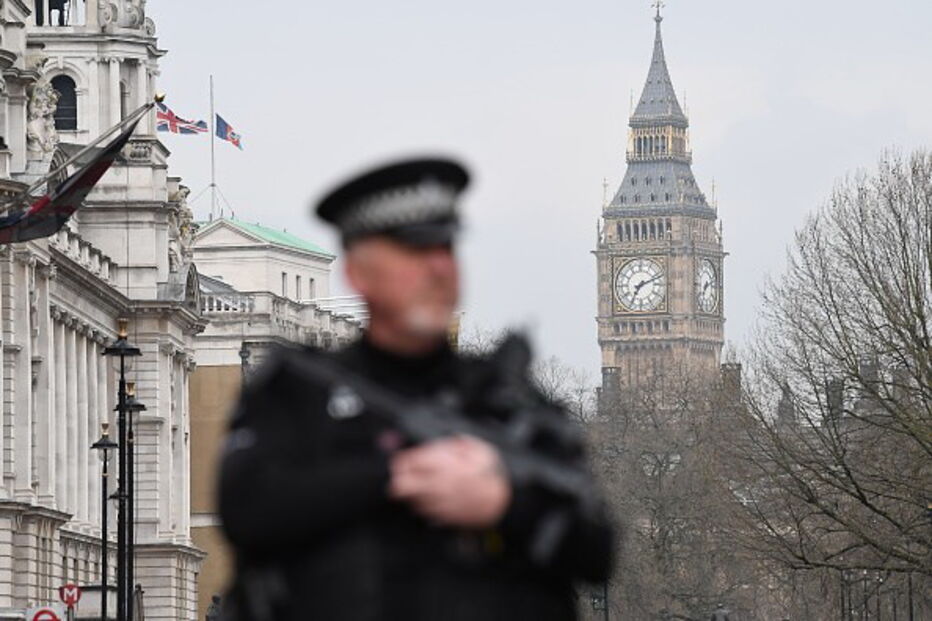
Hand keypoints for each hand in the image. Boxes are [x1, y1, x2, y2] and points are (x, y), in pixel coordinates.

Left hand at [388, 435, 511, 527]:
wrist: (503, 502)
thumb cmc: (492, 475)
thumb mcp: (478, 448)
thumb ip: (456, 443)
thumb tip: (444, 442)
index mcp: (444, 464)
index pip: (408, 462)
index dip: (402, 460)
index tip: (403, 460)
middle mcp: (437, 485)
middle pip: (400, 485)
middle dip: (398, 478)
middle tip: (403, 474)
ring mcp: (438, 502)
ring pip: (409, 499)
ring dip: (411, 492)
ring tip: (422, 485)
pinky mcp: (442, 516)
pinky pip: (422, 511)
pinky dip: (422, 504)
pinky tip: (433, 497)